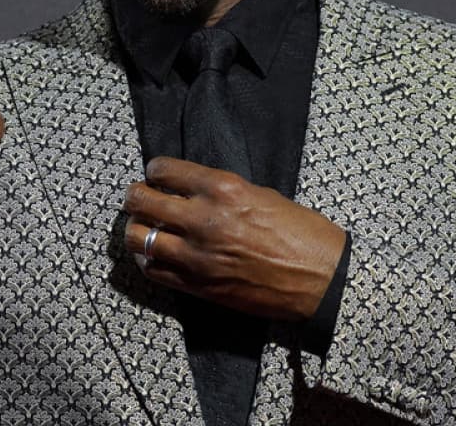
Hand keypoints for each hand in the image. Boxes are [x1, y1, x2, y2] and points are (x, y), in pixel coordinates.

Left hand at [123, 157, 346, 320]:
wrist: (321, 280)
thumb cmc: (302, 234)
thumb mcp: (263, 195)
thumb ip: (223, 192)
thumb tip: (193, 192)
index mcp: (223, 189)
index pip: (165, 170)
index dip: (154, 170)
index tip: (154, 173)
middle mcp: (203, 220)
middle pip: (141, 201)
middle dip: (135, 196)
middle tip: (137, 197)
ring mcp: (196, 256)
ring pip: (137, 238)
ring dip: (135, 229)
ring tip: (142, 227)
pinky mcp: (197, 286)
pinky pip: (153, 270)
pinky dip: (147, 260)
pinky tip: (153, 255)